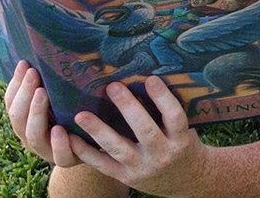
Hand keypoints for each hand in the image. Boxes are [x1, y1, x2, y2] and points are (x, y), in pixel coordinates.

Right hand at [4, 60, 83, 166]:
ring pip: (33, 135)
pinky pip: (60, 155)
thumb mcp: (62, 99)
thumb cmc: (74, 116)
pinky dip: (58, 143)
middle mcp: (30, 135)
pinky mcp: (66, 160)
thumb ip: (52, 84)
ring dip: (36, 113)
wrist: (94, 146)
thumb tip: (48, 50)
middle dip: (24, 94)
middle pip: (18, 116)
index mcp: (25, 120)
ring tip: (42, 93)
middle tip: (34, 74)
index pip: (11, 101)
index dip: (16, 84)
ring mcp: (46, 150)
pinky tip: (60, 130)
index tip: (25, 63)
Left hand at [67, 77, 207, 196]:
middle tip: (112, 86)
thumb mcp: (185, 131)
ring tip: (81, 114)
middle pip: (145, 130)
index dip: (163, 98)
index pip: (174, 117)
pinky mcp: (126, 177)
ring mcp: (142, 168)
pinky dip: (86, 152)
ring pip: (118, 148)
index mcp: (181, 140)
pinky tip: (72, 138)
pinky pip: (103, 164)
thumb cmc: (182, 145)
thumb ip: (168, 113)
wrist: (186, 180)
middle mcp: (162, 154)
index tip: (150, 79)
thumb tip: (148, 79)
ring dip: (99, 130)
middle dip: (128, 108)